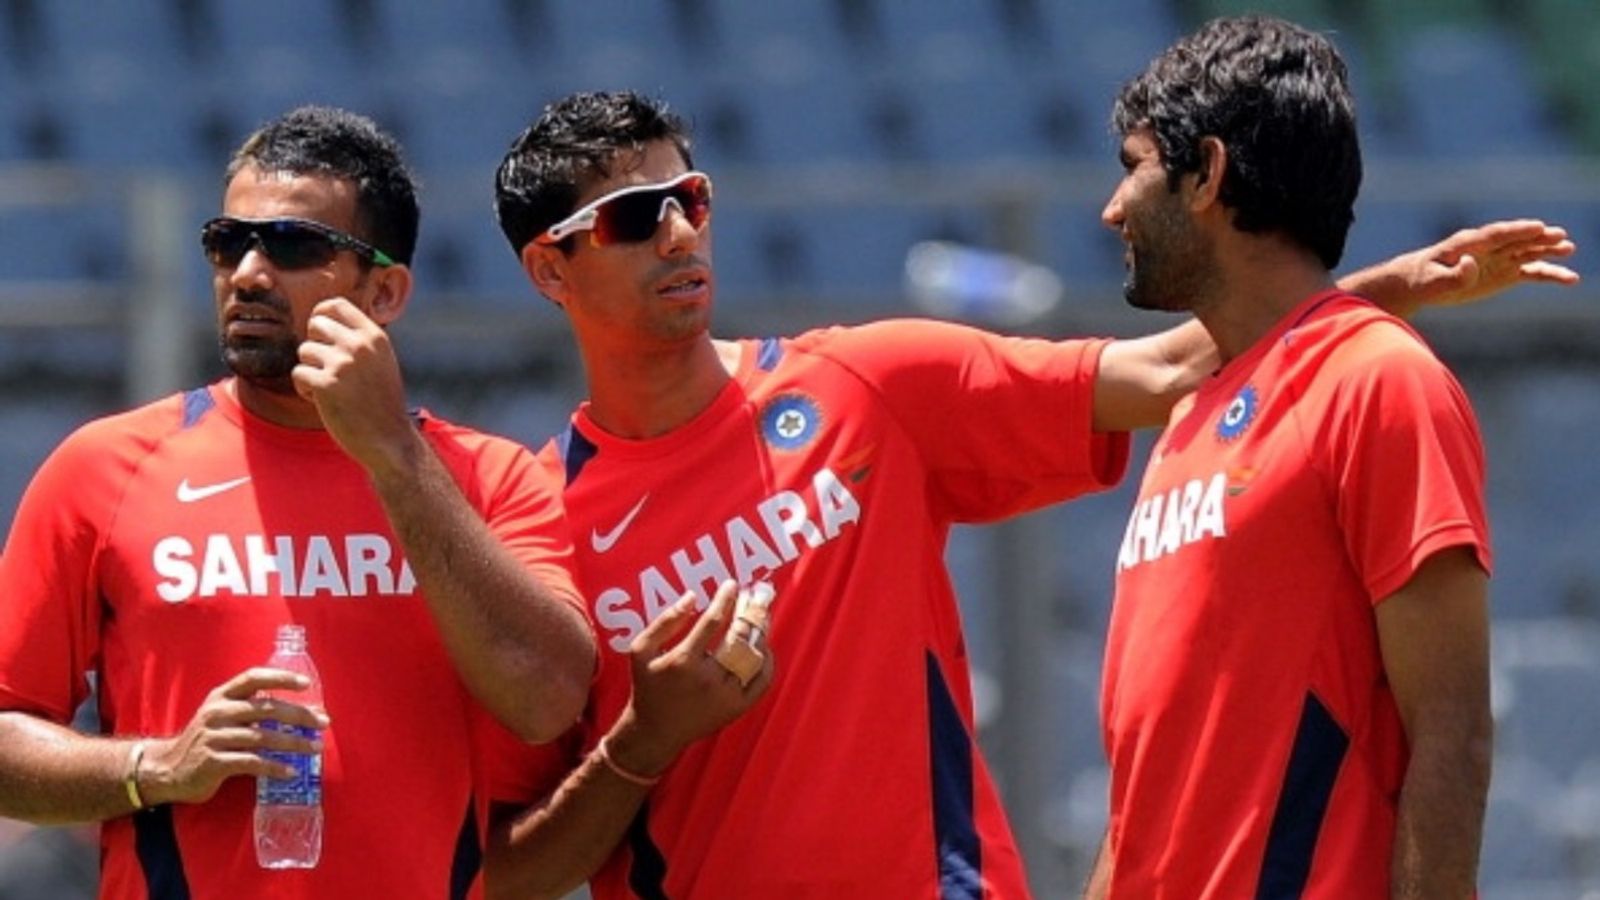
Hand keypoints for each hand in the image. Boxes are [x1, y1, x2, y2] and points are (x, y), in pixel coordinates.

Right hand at [139, 668, 328, 806]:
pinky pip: (251, 763)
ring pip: (262, 737)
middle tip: (323, 723)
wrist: (167, 770)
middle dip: (299, 715)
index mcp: (221, 696)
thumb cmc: (206, 741)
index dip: (280, 678)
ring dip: (293, 743)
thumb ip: (249, 708)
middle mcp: (217, 713)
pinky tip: (291, 771)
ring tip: (315, 748)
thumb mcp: (221, 715)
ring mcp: (214, 737)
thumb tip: (296, 710)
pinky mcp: (213, 762)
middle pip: (265, 708)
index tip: (306, 683)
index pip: (253, 678)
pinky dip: (274, 767)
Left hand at [293, 297, 418, 477]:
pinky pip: (299, 374)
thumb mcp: (382, 361)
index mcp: (375, 336)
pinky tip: (324, 402)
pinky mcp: (326, 385)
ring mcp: (342, 364)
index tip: (320, 333)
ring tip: (330, 389)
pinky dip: (306, 389)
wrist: (389, 440)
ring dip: (310, 371)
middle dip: (315, 346)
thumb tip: (323, 320)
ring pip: (304, 351)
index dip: (321, 315)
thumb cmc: (382, 403)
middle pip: (315, 325)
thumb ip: (359, 340)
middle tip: (326, 368)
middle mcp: (359, 345)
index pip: (336, 305)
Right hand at [608, 580, 774, 776]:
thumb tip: (692, 596)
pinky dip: (767, 661)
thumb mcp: (641, 651)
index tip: (731, 584)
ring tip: (761, 614)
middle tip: (754, 595)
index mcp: (683, 661)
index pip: (712, 621)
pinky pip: (762, 681)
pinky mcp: (737, 708)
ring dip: (760, 632)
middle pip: (738, 637)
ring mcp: (726, 695)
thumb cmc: (647, 686)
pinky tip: (763, 645)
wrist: (656, 732)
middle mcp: (708, 679)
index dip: (725, 599)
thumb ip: (665, 622)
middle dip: (749, 611)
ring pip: (753, 657)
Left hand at [1397, 219, 1577, 310]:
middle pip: (1516, 240)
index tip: (1538, 226)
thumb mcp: (1433, 283)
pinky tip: (1570, 279)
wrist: (1420, 283)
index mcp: (1467, 244)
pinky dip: (1550, 274)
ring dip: (1548, 250)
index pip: (1496, 234)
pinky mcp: (1505, 273)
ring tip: (1568, 248)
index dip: (1517, 230)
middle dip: (1537, 237)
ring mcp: (1499, 259)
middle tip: (1559, 235)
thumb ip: (1452, 275)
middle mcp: (1488, 248)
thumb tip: (1471, 264)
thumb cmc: (1423, 280)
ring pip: (1528, 252)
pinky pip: (1531, 272)